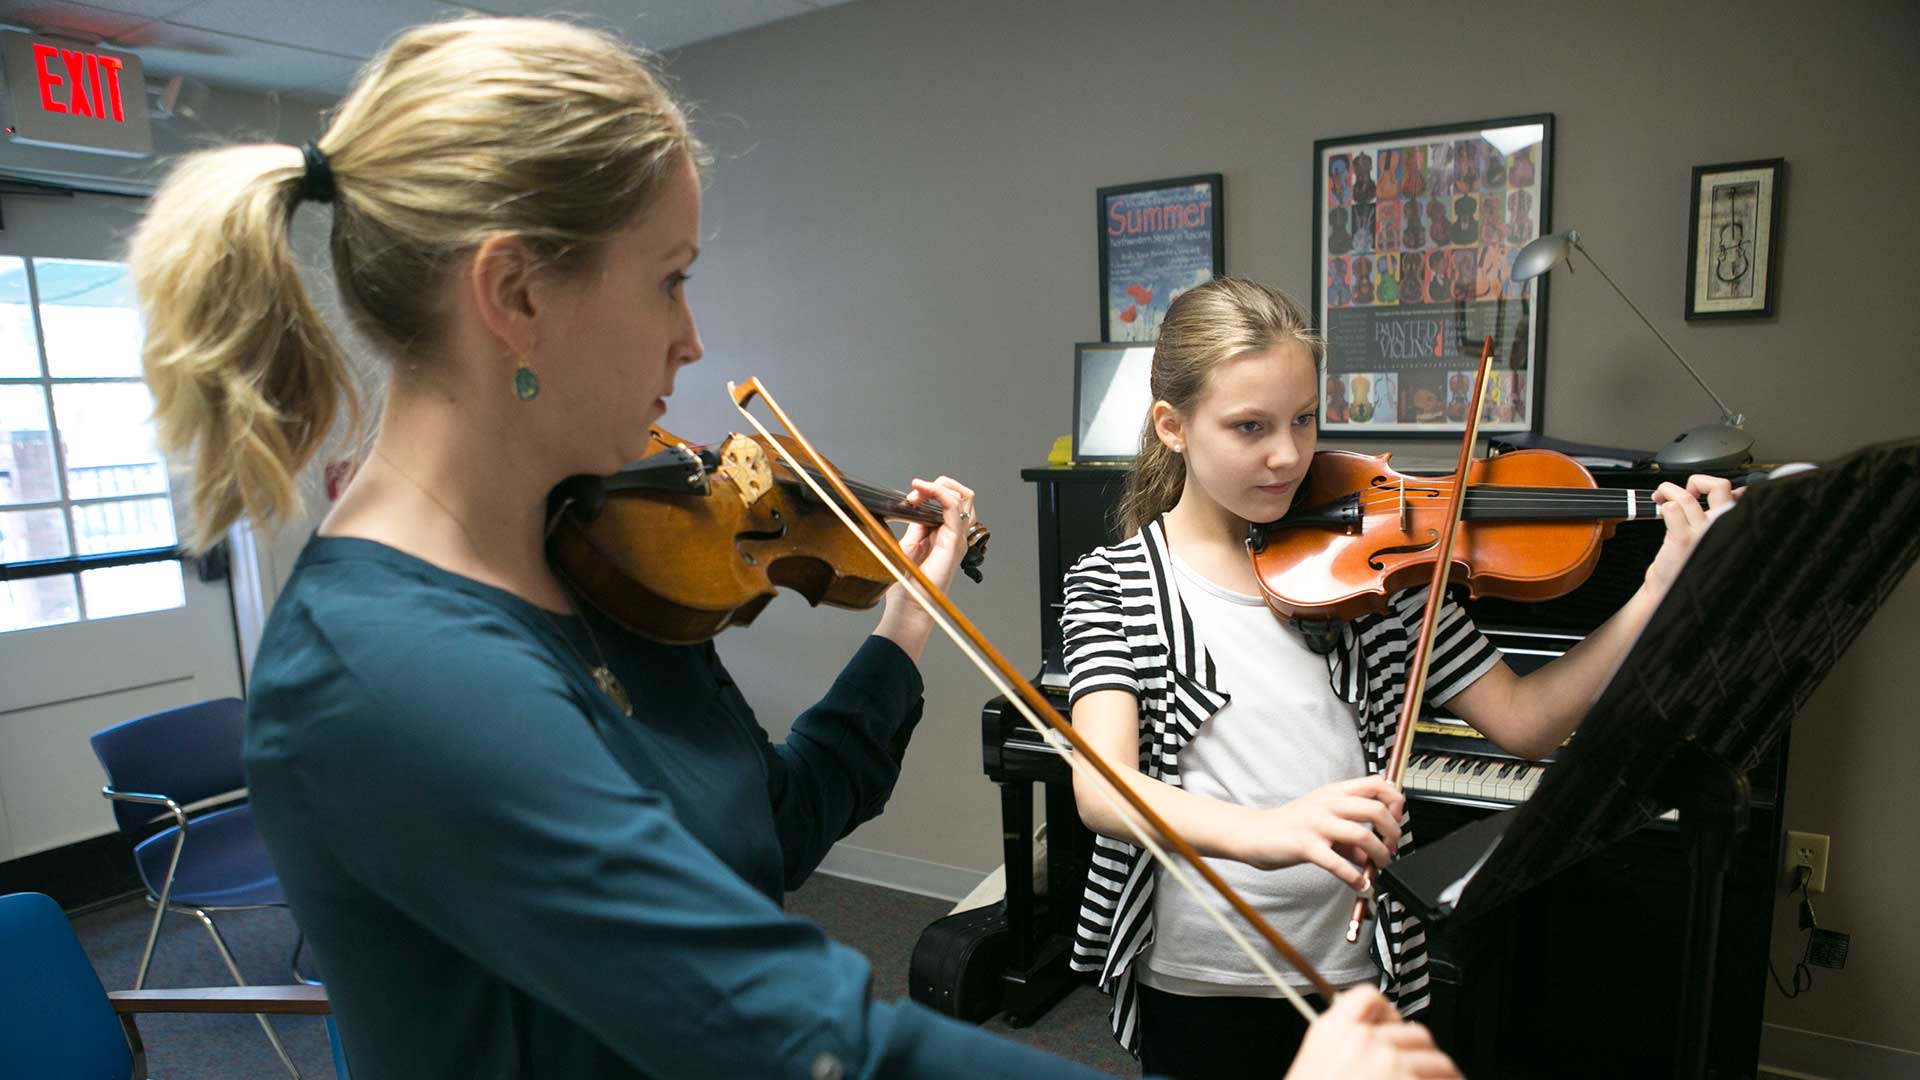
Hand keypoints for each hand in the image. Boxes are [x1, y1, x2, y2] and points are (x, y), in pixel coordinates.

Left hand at [874, 476, 974, 661]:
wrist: (910, 605)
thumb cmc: (909, 585)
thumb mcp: (908, 545)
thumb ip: (915, 526)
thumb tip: (912, 506)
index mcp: (944, 535)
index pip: (948, 501)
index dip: (930, 491)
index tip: (909, 496)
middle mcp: (955, 535)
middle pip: (962, 495)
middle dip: (938, 485)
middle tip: (915, 492)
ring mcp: (957, 537)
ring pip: (964, 497)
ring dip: (940, 486)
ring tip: (920, 490)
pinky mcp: (954, 541)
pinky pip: (954, 507)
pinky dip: (940, 493)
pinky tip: (925, 491)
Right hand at [1242, 776, 1404, 886]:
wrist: (1253, 833)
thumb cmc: (1287, 825)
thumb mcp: (1322, 821)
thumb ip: (1348, 837)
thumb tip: (1369, 856)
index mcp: (1333, 792)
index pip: (1376, 784)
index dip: (1394, 800)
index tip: (1396, 818)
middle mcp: (1327, 804)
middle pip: (1376, 810)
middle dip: (1393, 833)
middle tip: (1391, 848)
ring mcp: (1316, 824)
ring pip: (1362, 836)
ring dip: (1380, 855)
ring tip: (1381, 866)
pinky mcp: (1306, 845)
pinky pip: (1338, 864)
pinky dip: (1355, 877)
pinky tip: (1360, 883)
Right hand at [1284, 985, 1462, 1079]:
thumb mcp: (1311, 1067)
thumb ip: (1341, 1048)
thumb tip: (1373, 1044)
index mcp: (1332, 1032)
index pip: (1369, 998)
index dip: (1388, 1013)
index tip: (1395, 1026)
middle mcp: (1364, 1041)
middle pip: (1413, 1032)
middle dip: (1421, 1052)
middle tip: (1421, 1069)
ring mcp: (1392, 1064)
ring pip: (1438, 1060)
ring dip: (1444, 1075)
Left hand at [1642, 474, 1738, 597]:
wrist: (1670, 591)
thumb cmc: (1689, 563)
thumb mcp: (1714, 535)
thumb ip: (1723, 515)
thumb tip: (1737, 492)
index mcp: (1731, 523)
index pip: (1740, 492)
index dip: (1718, 486)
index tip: (1701, 492)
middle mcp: (1722, 527)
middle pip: (1720, 486)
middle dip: (1697, 481)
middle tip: (1685, 492)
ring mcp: (1702, 534)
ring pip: (1687, 496)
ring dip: (1668, 489)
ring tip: (1661, 496)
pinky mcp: (1682, 540)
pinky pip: (1671, 509)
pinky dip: (1662, 504)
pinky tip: (1659, 510)